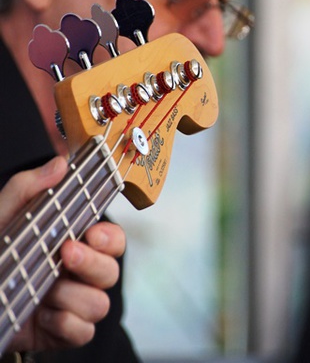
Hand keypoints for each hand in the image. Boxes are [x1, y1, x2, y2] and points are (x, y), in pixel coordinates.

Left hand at [0, 157, 125, 352]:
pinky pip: (83, 331)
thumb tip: (59, 164)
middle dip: (91, 264)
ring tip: (45, 290)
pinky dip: (65, 324)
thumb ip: (28, 187)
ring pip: (100, 303)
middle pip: (112, 271)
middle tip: (65, 254)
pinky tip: (43, 314)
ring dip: (72, 297)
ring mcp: (72, 303)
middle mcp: (78, 273)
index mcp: (72, 242)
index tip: (91, 232)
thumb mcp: (3, 215)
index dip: (110, 238)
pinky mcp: (63, 331)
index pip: (112, 239)